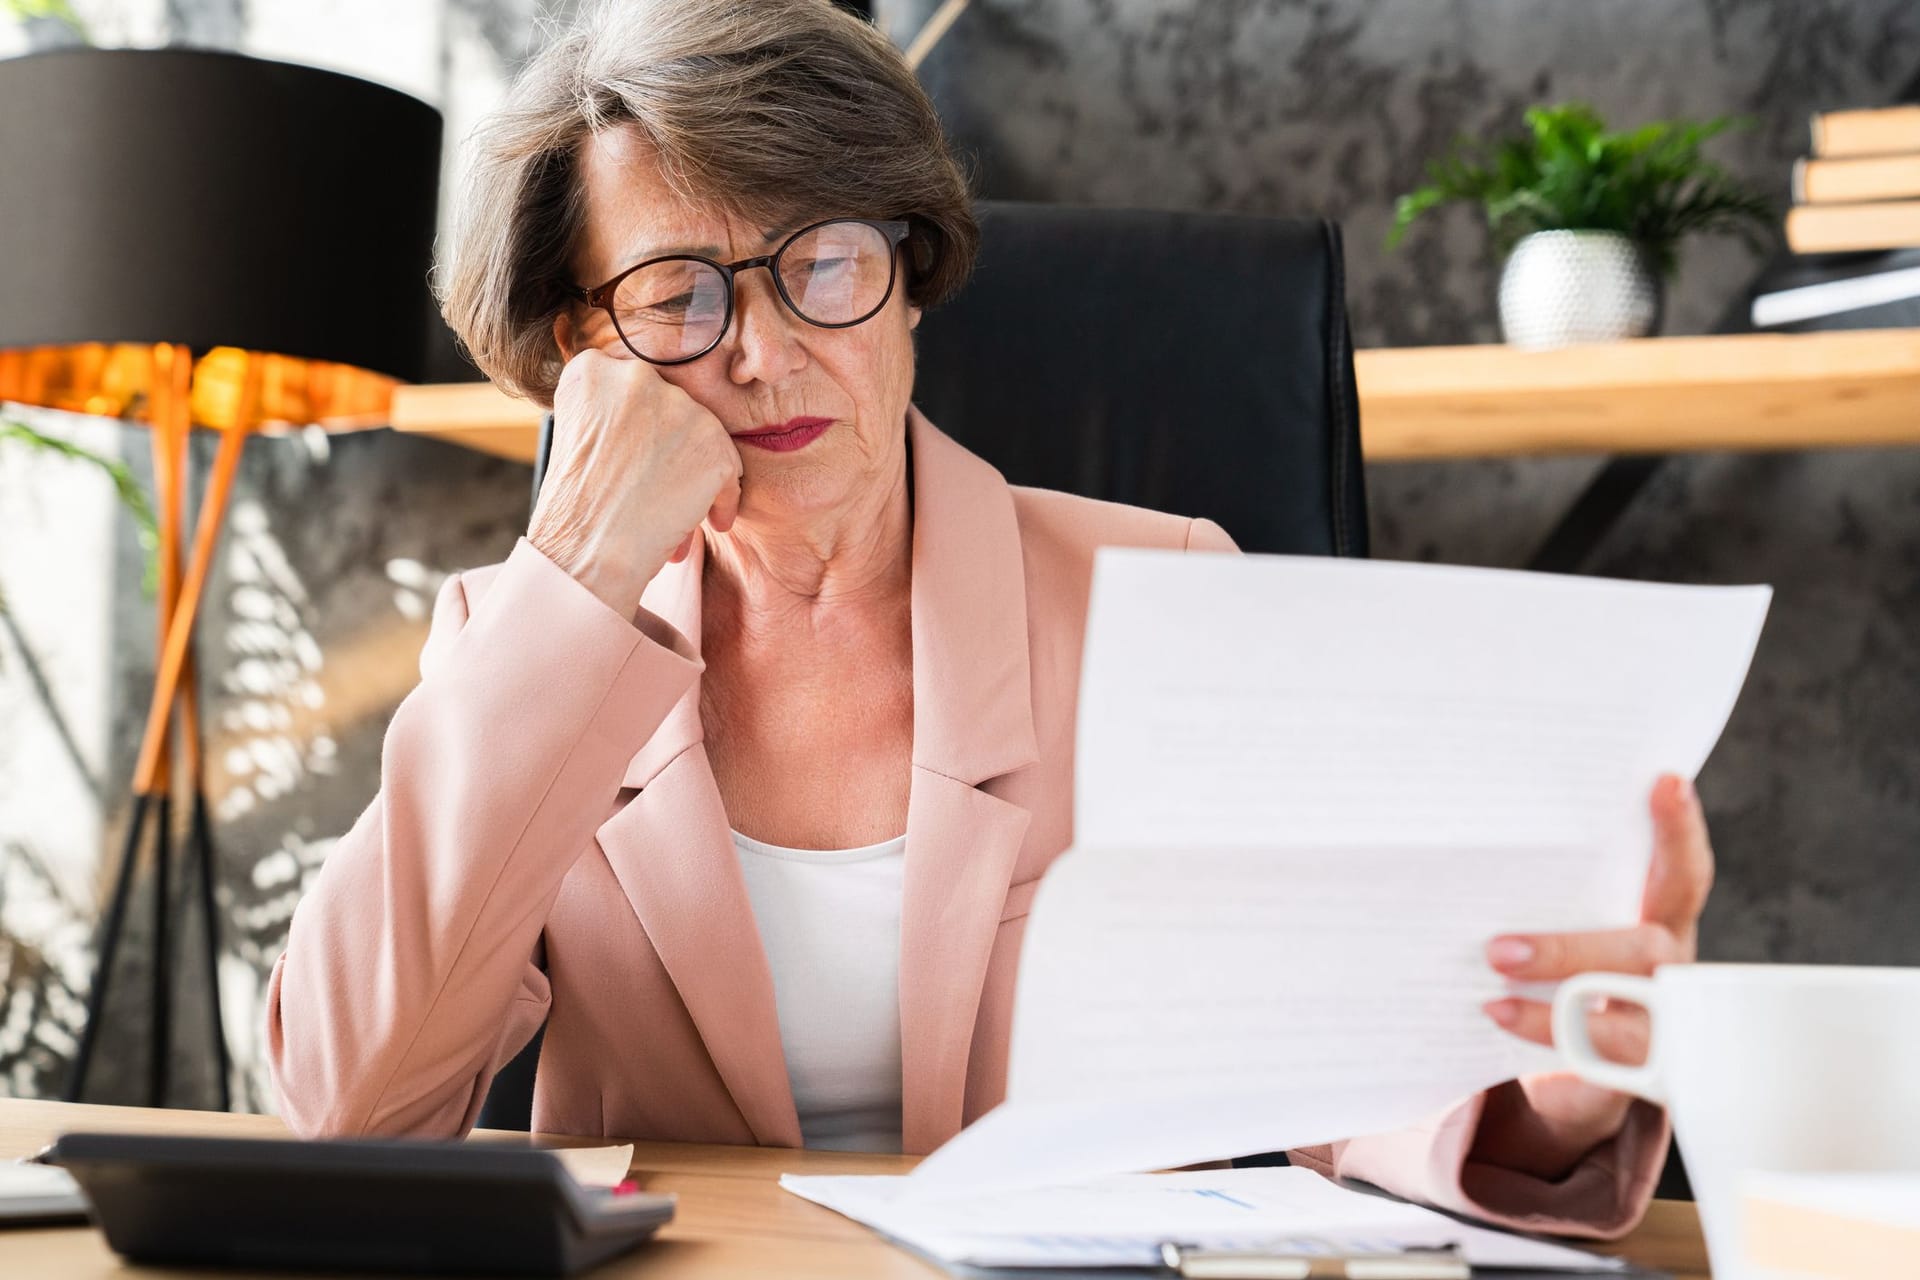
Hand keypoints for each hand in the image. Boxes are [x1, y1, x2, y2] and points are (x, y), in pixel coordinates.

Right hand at [529, 347, 742, 613]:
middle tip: (656, 486)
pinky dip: (722, 498)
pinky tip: (710, 522)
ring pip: (703, 438)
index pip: (635, 387)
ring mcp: (680, 408)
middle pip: (672, 409)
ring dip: (696, 476)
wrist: (586, 551)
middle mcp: (638, 377)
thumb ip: (611, 413)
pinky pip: (730, 469)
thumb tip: (651, 420)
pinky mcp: (713, 445)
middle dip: (670, 450)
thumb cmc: (573, 509)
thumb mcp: (576, 438)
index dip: (640, 426)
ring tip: (678, 514)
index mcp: (593, 371)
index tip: (634, 456)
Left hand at [1473, 773, 1712, 1174]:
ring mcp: (1657, 1028)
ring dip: (1554, 1009)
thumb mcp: (1567, 923)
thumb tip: (1463, 849)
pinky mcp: (1630, 1078)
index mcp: (1658, 922)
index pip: (1681, 872)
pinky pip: (1597, 1068)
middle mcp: (1668, 973)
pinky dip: (1548, 1052)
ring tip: (1492, 998)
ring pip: (1622, 1019)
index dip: (1680, 831)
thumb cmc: (1567, 970)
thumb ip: (1546, 894)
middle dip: (1571, 950)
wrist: (1576, 1068)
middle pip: (1644, 953)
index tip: (1667, 782)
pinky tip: (1501, 1025)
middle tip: (1499, 950)